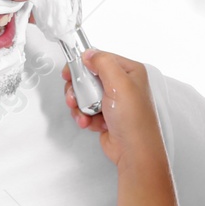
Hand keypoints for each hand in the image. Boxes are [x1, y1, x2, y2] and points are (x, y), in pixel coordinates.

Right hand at [61, 49, 164, 171]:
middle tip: (75, 96)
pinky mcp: (105, 114)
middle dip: (78, 89)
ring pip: (84, 94)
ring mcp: (113, 100)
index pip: (100, 58)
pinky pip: (86, 109)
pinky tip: (90, 122)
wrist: (133, 151)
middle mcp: (122, 84)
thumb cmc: (134, 121)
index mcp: (130, 71)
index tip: (69, 72)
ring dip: (80, 105)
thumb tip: (89, 53)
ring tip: (84, 113)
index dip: (82, 64)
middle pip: (88, 77)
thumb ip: (103, 63)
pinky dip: (84, 116)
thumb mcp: (119, 84)